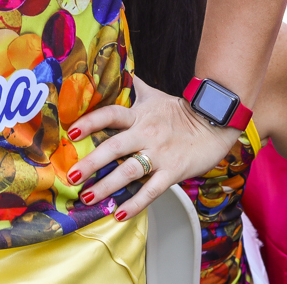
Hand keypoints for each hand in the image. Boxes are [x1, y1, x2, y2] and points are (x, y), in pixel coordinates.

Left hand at [65, 75, 239, 220]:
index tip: (71, 132)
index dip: (90, 121)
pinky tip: (119, 214)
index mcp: (138, 116)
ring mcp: (159, 154)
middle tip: (71, 176)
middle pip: (114, 147)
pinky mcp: (173, 171)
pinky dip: (135, 203)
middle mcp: (145, 134)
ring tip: (88, 198)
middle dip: (91, 163)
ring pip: (129, 171)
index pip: (110, 115)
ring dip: (107, 186)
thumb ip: (137, 87)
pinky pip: (152, 190)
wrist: (215, 123)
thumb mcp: (156, 95)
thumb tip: (125, 72)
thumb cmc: (181, 111)